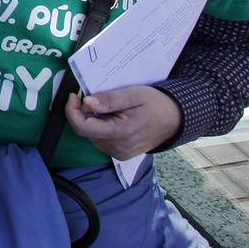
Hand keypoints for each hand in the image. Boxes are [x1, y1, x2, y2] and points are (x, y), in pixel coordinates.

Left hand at [67, 87, 181, 159]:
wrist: (176, 119)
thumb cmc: (156, 104)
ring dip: (92, 120)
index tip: (74, 95)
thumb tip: (86, 103)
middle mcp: (118, 148)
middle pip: (86, 131)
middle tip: (92, 98)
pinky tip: (111, 117)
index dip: (72, 111)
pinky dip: (100, 127)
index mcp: (121, 133)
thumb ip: (109, 100)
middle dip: (83, 113)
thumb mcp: (133, 95)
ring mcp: (120, 153)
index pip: (83, 127)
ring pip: (92, 136)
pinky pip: (101, 140)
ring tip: (106, 107)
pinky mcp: (121, 154)